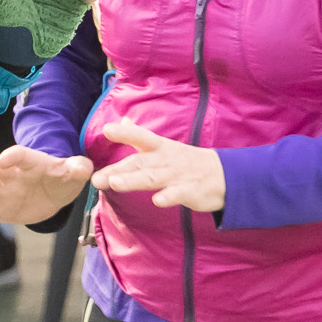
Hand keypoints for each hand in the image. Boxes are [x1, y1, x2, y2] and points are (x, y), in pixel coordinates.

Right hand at [0, 146, 91, 233]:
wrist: (56, 192)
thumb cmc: (64, 177)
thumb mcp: (76, 171)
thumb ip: (79, 167)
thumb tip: (85, 168)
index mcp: (30, 162)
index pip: (18, 155)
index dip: (11, 156)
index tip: (3, 161)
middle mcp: (12, 174)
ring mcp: (4, 191)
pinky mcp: (1, 209)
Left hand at [90, 119, 225, 213]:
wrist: (225, 175)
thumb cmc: (187, 161)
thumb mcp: (165, 146)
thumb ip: (140, 136)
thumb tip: (123, 121)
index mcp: (160, 148)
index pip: (141, 137)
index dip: (125, 133)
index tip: (107, 130)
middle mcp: (166, 160)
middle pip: (140, 163)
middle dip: (118, 169)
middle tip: (97, 176)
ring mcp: (178, 176)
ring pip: (153, 178)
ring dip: (134, 180)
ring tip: (115, 184)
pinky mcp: (191, 191)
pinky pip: (178, 194)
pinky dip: (168, 197)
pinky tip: (157, 201)